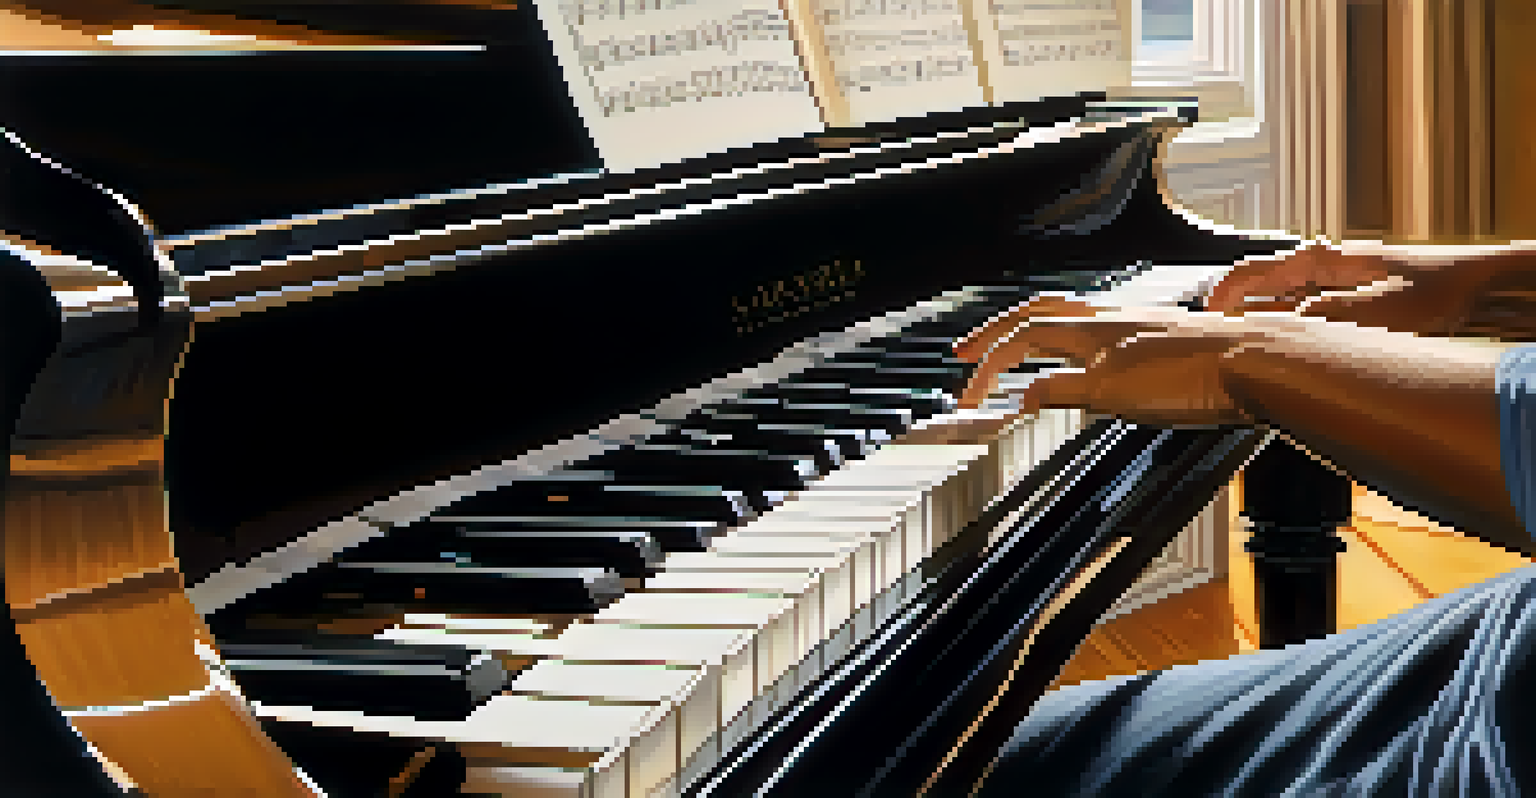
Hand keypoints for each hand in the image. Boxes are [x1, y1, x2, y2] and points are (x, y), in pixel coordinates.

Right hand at [955, 297, 1257, 425]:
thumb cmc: (1195, 376)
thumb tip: (1025, 393)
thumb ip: (1064, 390)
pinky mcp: (1164, 341)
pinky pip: (1102, 333)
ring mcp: (1139, 325)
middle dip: (997, 334)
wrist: (1258, 363)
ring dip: (1035, 333)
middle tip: (966, 352)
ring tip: (1017, 350)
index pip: (1022, 339)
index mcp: (1091, 330)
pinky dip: (1075, 346)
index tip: (968, 394)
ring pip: (1071, 320)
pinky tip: (1086, 364)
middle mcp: (1111, 319)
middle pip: (1038, 316)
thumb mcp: (1113, 394)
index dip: (989, 365)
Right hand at [1207, 241, 1535, 339]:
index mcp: (1319, 260)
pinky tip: (1285, 339)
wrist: (1476, 286)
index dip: (1221, 295)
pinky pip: (1301, 307)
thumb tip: (1279, 329)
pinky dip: (1284, 322)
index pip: (1251, 272)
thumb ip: (1320, 319)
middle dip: (1232, 305)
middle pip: (1260, 282)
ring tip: (1240, 338)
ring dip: (1258, 316)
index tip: (1202, 315)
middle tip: (1210, 330)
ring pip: (1279, 296)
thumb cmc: (1435, 290)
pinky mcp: (1348, 297)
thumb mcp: (1372, 312)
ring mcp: (1335, 280)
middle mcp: (1322, 266)